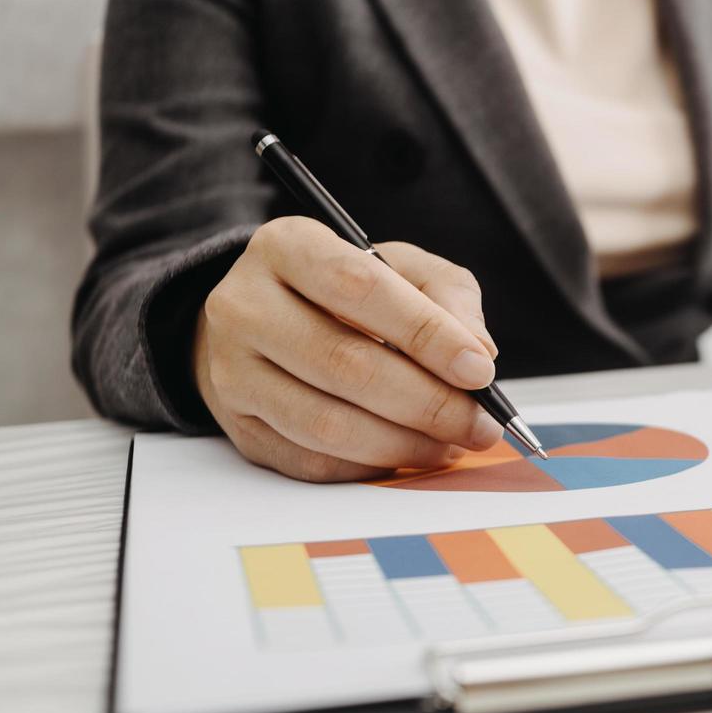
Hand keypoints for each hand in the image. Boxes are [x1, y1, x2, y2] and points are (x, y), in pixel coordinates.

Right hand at [192, 216, 504, 481]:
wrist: (267, 318)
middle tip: (480, 423)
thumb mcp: (401, 267)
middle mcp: (245, 306)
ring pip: (327, 424)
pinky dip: (370, 465)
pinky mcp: (238, 426)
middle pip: (345, 364)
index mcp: (287, 247)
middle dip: (428, 403)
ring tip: (452, 443)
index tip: (479, 370)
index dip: (427, 334)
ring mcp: (231, 371)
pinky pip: (310, 461)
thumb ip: (447, 296)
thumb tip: (478, 352)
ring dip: (404, 443)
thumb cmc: (347, 289)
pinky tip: (409, 453)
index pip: (359, 288)